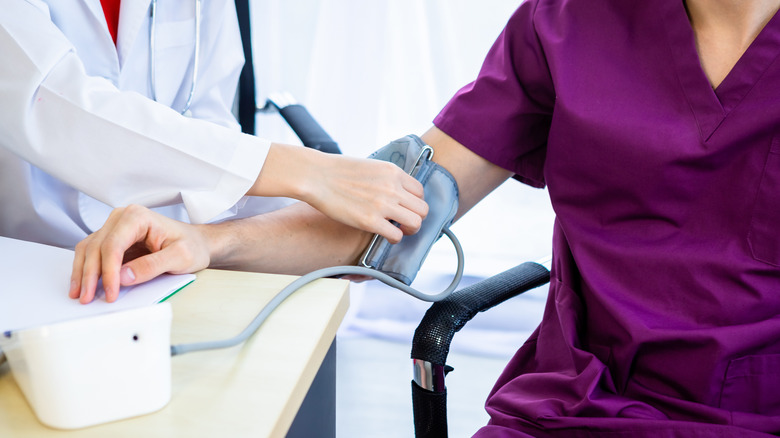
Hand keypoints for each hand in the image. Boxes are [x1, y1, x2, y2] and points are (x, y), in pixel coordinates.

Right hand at [69, 204, 210, 303]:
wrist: (197, 242)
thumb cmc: (192, 246)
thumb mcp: (181, 257)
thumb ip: (153, 266)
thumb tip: (124, 277)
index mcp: (137, 217)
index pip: (113, 245)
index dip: (108, 271)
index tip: (110, 293)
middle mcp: (121, 218)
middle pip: (96, 247)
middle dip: (90, 275)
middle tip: (86, 298)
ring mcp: (115, 228)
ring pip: (89, 249)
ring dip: (82, 273)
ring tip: (79, 295)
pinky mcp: (113, 239)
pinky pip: (93, 253)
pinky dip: (87, 269)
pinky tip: (84, 285)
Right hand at [250, 145, 428, 243]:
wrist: (316, 176)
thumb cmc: (337, 170)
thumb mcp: (370, 166)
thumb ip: (386, 178)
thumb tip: (394, 192)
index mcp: (393, 172)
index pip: (420, 191)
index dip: (414, 202)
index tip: (406, 208)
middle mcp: (392, 188)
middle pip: (422, 209)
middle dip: (416, 217)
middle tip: (405, 222)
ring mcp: (383, 205)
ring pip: (415, 223)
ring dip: (409, 230)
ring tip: (398, 230)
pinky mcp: (370, 221)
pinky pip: (396, 235)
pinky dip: (394, 238)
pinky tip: (385, 235)